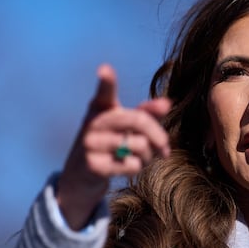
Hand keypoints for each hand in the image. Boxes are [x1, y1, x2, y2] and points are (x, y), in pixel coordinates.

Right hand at [56, 64, 170, 229]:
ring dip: (148, 156)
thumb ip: (147, 114)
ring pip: (139, 145)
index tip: (105, 69)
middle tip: (165, 148)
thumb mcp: (127, 128)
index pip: (104, 93)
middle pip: (138, 120)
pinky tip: (125, 168)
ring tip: (140, 158)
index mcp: (101, 108)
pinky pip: (132, 164)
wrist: (81, 178)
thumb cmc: (111, 146)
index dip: (106, 81)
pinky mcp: (93, 166)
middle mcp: (93, 123)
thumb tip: (167, 103)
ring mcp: (90, 144)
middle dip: (159, 136)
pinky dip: (136, 168)